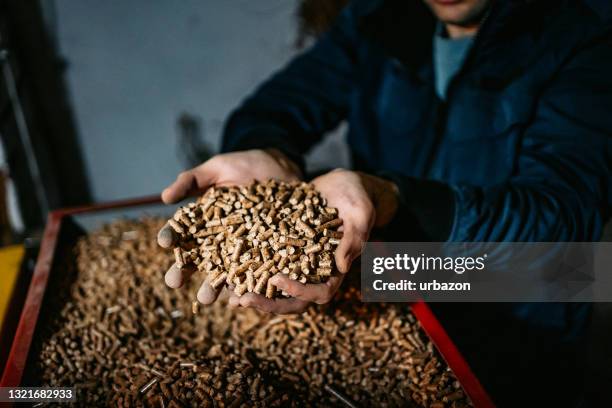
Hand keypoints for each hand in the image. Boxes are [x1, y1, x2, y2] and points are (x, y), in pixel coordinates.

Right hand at [157, 149, 301, 303]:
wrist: (280, 169)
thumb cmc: (243, 166)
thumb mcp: (216, 169)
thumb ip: (191, 180)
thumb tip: (164, 197)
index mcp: (201, 223)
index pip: (180, 233)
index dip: (171, 238)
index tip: (164, 242)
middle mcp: (217, 241)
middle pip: (197, 259)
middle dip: (184, 272)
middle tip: (174, 282)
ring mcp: (241, 250)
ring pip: (224, 272)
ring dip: (213, 287)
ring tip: (206, 298)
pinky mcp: (264, 254)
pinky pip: (256, 272)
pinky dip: (249, 284)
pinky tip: (243, 294)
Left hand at [228, 169, 397, 313]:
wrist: (343, 184)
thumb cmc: (357, 196)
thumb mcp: (360, 212)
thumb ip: (354, 237)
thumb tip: (341, 267)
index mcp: (336, 269)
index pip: (321, 293)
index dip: (299, 292)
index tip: (277, 280)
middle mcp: (315, 272)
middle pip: (293, 300)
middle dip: (268, 303)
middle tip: (242, 299)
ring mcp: (298, 263)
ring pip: (275, 288)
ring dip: (254, 293)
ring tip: (228, 295)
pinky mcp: (283, 249)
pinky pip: (265, 265)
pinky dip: (249, 270)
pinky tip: (227, 267)